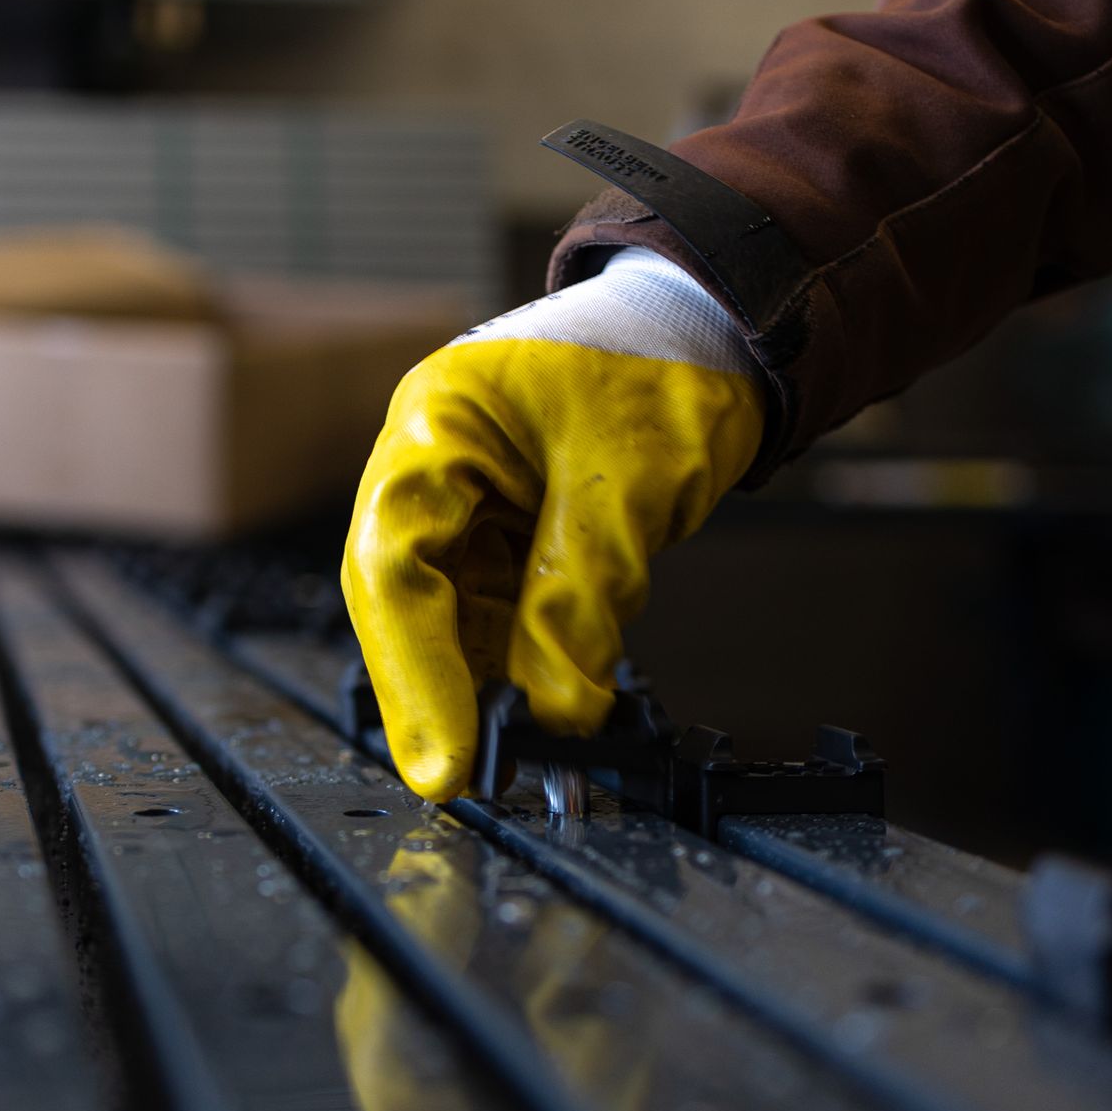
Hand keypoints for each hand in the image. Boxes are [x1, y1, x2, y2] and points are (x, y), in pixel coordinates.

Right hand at [341, 246, 764, 801]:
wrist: (716, 327)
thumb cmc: (667, 362)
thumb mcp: (632, 480)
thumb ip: (584, 593)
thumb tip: (555, 708)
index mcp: (437, 420)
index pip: (396, 559)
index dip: (416, 671)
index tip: (450, 757)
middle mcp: (431, 467)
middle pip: (403, 600)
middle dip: (434, 695)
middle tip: (466, 783)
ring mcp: (464, 507)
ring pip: (448, 622)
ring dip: (481, 694)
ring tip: (521, 766)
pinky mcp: (503, 542)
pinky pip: (495, 621)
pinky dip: (519, 674)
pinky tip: (544, 720)